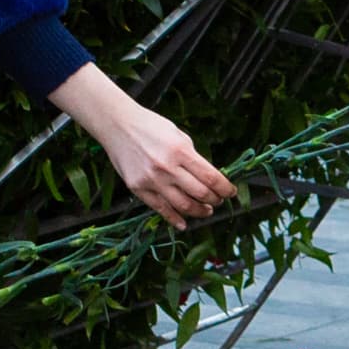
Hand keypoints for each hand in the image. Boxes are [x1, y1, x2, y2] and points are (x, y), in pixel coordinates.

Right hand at [51, 63, 238, 225]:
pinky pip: (160, 209)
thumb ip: (193, 157)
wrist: (118, 125)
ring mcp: (152, 180)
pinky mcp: (138, 189)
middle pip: (200, 193)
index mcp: (181, 151)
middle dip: (214, 200)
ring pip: (183, 205)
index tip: (231, 192)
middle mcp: (167, 168)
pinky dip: (174, 219)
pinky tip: (184, 223)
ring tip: (206, 211)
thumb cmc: (151, 126)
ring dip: (199, 211)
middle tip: (219, 201)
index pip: (211, 177)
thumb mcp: (178, 135)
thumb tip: (209, 178)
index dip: (225, 188)